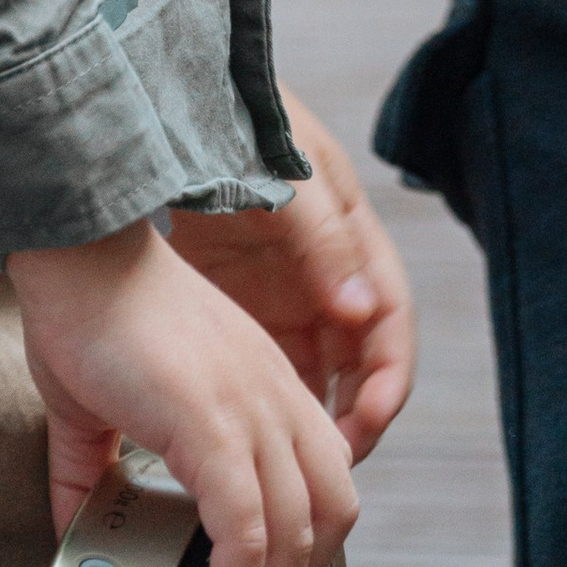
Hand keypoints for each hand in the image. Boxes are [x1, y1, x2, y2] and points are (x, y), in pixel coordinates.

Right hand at [7, 221, 354, 566]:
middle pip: (332, 514)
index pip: (325, 479)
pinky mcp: (214, 423)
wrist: (76, 252)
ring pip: (298, 531)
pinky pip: (249, 528)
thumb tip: (74, 534)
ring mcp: (251, 408)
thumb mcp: (103, 409)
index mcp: (265, 386)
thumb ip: (98, 473)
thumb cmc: (85, 314)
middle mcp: (276, 396)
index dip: (310, 550)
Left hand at [165, 92, 415, 459]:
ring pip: (314, 373)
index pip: (389, 323)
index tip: (367, 420)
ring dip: (311, 417)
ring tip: (289, 460)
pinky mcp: (243, 303)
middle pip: (357, 362)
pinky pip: (269, 366)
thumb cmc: (245, 126)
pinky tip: (249, 433)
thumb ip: (324, 242)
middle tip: (330, 463)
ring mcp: (285, 292)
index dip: (387, 377)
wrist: (177, 103)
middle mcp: (328, 275)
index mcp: (353, 241)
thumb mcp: (290, 179)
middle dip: (353, 415)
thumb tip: (362, 311)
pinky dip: (270, 402)